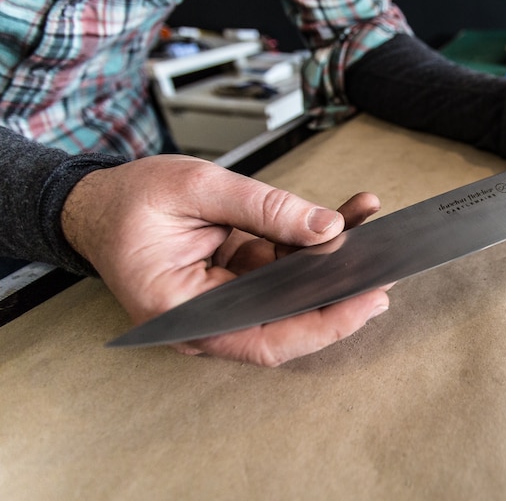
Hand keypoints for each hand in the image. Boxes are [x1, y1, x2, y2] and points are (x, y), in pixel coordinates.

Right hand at [61, 155, 390, 366]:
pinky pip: (284, 270)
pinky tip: (344, 218)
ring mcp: (226, 302)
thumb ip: (264, 207)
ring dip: (333, 262)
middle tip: (387, 270)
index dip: (324, 324)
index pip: (267, 339)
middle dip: (341, 296)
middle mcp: (209, 320)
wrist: (98, 202)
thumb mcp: (197, 188)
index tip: (370, 300)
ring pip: (293, 294)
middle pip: (289, 322)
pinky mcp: (237, 281)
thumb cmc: (130, 201)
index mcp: (184, 313)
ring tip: (371, 228)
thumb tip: (327, 229)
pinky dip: (312, 245)